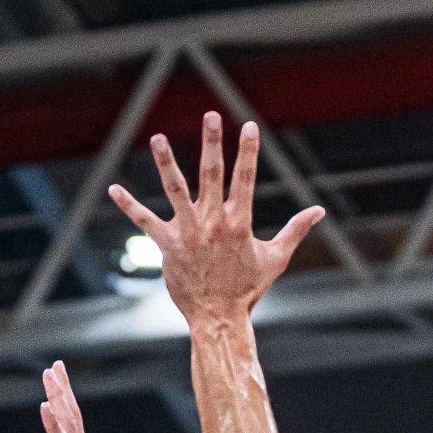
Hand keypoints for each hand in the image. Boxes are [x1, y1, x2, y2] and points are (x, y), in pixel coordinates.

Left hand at [33, 361, 107, 432]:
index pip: (67, 425)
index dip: (61, 400)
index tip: (56, 378)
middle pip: (70, 415)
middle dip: (61, 389)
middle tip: (55, 366)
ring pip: (68, 422)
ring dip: (59, 396)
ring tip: (51, 373)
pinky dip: (53, 424)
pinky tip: (45, 405)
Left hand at [108, 112, 321, 324]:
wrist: (218, 317)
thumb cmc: (248, 288)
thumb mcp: (276, 258)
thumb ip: (295, 230)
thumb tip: (319, 211)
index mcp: (239, 222)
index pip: (245, 178)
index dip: (248, 151)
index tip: (249, 126)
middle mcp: (213, 223)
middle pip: (212, 174)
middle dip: (212, 143)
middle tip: (211, 115)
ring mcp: (188, 232)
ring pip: (176, 190)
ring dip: (166, 163)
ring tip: (159, 138)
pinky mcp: (168, 245)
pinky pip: (145, 222)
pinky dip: (129, 205)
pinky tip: (113, 189)